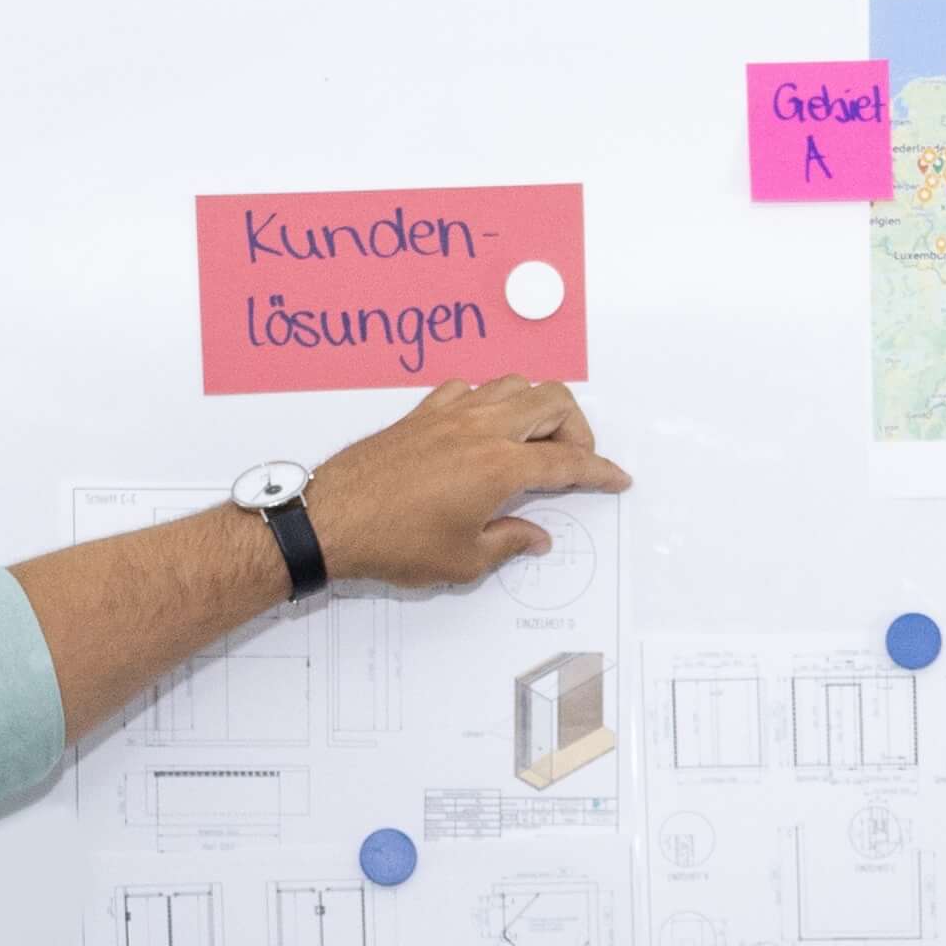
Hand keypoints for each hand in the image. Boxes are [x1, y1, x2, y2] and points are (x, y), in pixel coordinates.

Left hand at [299, 381, 632, 589]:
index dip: (599, 471)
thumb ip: (509, 542)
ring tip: (535, 442)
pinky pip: (471, 388)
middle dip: (576, 429)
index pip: (568, 461)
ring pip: (514, 385)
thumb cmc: (392, 542)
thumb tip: (534, 537)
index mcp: (500, 467)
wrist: (331, 520)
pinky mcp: (423, 413)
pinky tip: (485, 428)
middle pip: (552, 402)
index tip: (614, 479)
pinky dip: (491, 400)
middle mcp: (481, 429)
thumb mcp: (464, 561)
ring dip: (537, 407)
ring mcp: (451, 414)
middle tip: (574, 461)